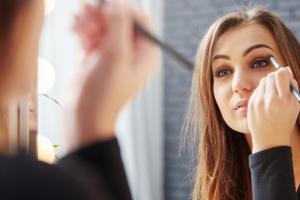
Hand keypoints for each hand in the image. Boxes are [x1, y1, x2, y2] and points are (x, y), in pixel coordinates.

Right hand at [63, 2, 159, 149]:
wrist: (84, 116)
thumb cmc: (104, 93)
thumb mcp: (115, 56)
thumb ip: (119, 26)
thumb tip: (118, 4)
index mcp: (144, 54)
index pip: (141, 22)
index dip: (126, 10)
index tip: (108, 7)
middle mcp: (130, 53)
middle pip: (120, 21)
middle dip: (103, 14)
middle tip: (87, 10)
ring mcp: (112, 55)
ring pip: (103, 26)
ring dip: (89, 21)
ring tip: (77, 24)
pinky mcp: (95, 57)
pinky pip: (91, 35)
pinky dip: (83, 30)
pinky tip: (75, 31)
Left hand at [247, 67, 299, 152]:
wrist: (270, 139)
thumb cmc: (284, 121)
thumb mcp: (294, 106)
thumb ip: (291, 87)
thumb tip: (286, 70)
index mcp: (285, 100)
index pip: (281, 75)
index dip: (284, 72)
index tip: (285, 75)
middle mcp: (271, 100)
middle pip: (271, 76)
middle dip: (276, 77)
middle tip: (279, 84)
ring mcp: (259, 102)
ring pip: (263, 81)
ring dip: (269, 84)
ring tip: (273, 94)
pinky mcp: (251, 104)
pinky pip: (257, 90)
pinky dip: (262, 92)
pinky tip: (265, 101)